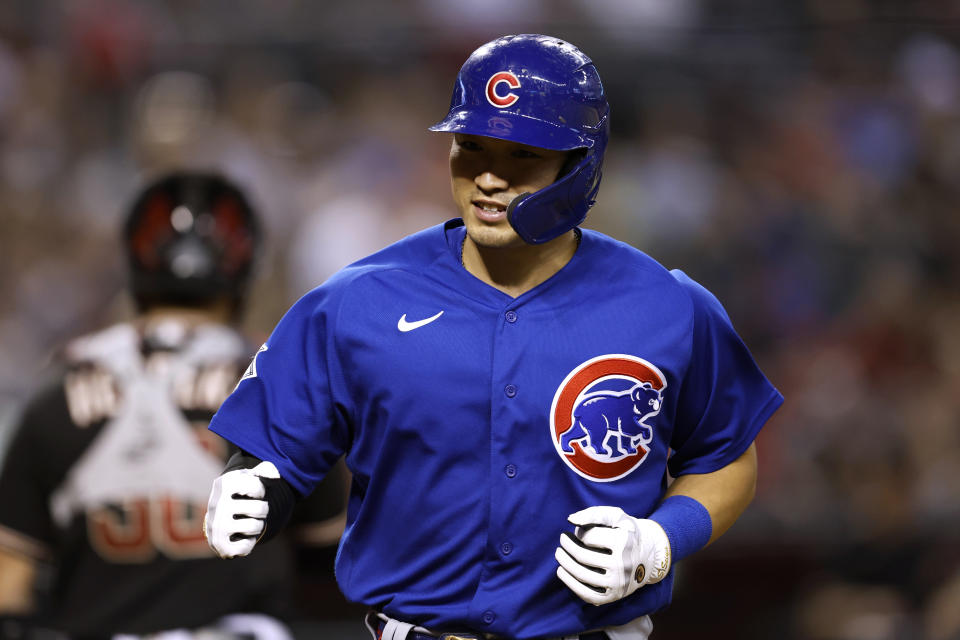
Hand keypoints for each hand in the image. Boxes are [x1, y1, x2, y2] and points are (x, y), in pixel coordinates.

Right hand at [204, 461, 279, 557]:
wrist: (221, 518)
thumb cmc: (241, 495)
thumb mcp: (251, 478)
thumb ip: (265, 472)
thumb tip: (274, 475)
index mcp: (224, 483)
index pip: (259, 487)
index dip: (261, 491)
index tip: (252, 493)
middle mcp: (216, 504)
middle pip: (261, 508)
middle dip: (263, 510)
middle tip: (253, 510)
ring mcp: (216, 525)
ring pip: (255, 527)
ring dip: (257, 526)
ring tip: (247, 522)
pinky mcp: (218, 545)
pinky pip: (246, 547)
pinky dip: (248, 544)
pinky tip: (240, 537)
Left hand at [555, 505, 670, 605]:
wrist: (649, 555)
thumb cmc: (628, 532)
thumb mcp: (616, 516)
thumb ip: (593, 513)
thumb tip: (570, 519)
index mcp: (624, 543)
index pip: (589, 537)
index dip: (579, 532)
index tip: (579, 531)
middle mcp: (623, 564)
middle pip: (583, 557)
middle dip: (567, 546)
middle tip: (562, 539)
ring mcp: (618, 583)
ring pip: (582, 576)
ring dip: (565, 564)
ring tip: (558, 554)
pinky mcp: (614, 596)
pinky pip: (587, 594)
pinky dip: (570, 583)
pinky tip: (561, 571)